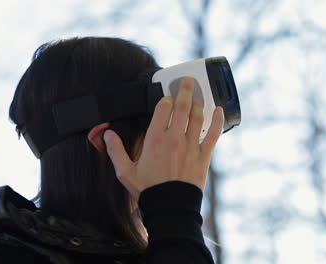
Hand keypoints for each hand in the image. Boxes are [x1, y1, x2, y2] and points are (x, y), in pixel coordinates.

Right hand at [103, 77, 224, 200]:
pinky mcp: (203, 156)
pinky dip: (217, 120)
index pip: (163, 109)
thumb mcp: (125, 171)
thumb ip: (115, 150)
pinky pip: (213, 134)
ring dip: (198, 101)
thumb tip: (107, 134)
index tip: (166, 96)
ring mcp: (191, 146)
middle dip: (185, 90)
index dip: (166, 99)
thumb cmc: (148, 190)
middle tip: (186, 80)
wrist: (170, 208)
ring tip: (198, 93)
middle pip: (182, 107)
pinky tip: (218, 110)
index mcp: (154, 140)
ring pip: (197, 116)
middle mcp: (174, 139)